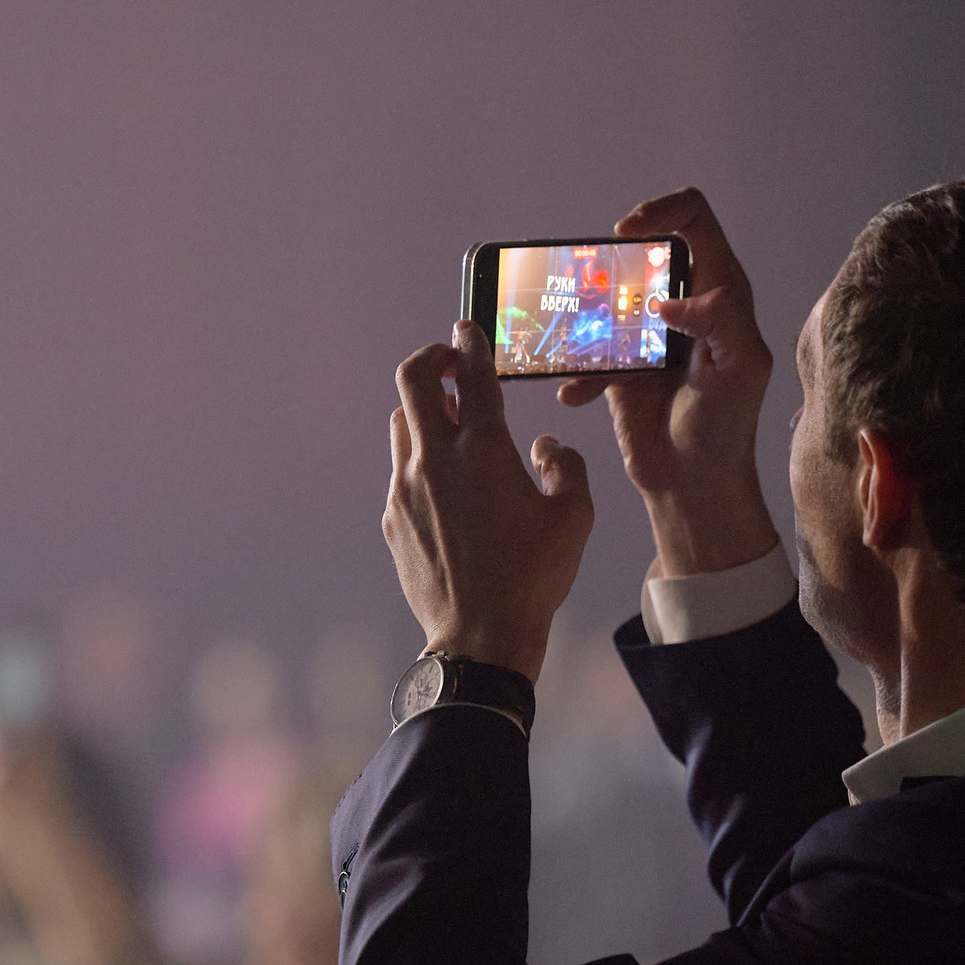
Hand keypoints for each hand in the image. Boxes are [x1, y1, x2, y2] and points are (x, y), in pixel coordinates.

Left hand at [383, 319, 593, 679]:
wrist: (479, 636)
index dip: (470, 342)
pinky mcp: (391, 517)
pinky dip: (420, 461)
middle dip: (430, 359)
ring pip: (401, 423)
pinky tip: (447, 486)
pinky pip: (401, 471)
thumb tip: (545, 445)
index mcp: (485, 451)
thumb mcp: (573, 518)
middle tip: (450, 364)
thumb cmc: (532, 578)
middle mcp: (436, 460)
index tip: (469, 328)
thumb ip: (566, 467)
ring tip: (451, 426)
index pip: (472, 373)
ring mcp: (405, 488)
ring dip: (423, 413)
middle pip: (412, 379)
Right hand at [559, 188, 779, 576]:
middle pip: (638, 253)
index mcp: (719, 290)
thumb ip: (720, 321)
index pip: (693, 219)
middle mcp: (681, 303)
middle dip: (607, 268)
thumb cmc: (726, 428)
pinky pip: (583, 352)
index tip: (625, 233)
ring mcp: (645, 333)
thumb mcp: (741, 370)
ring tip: (578, 347)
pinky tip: (576, 395)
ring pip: (602, 298)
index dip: (659, 212)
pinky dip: (575, 373)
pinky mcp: (615, 366)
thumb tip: (670, 300)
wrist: (691, 485)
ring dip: (583, 318)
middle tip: (592, 293)